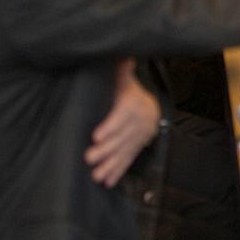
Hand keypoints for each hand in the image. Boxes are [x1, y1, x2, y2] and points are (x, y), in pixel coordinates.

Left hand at [85, 59, 159, 188]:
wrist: (150, 105)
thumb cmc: (129, 91)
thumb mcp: (125, 79)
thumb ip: (122, 71)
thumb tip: (123, 57)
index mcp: (135, 103)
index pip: (123, 115)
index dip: (110, 126)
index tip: (96, 136)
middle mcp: (141, 121)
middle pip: (123, 137)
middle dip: (107, 149)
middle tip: (89, 158)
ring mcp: (141, 137)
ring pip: (126, 151)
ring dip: (111, 164)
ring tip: (96, 175)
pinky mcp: (138, 148)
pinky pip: (129, 160)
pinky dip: (119, 171)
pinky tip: (108, 181)